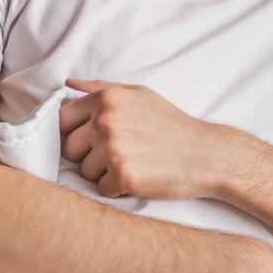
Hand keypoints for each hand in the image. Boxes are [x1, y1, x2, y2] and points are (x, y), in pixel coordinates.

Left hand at [59, 80, 227, 200]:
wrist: (208, 155)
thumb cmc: (174, 126)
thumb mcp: (141, 95)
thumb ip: (102, 88)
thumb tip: (68, 83)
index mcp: (107, 99)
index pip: (64, 120)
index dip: (78, 133)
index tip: (97, 139)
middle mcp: (106, 121)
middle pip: (70, 148)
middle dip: (90, 155)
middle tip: (121, 154)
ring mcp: (114, 149)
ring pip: (84, 171)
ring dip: (104, 173)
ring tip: (133, 164)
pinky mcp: (123, 176)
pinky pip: (102, 189)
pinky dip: (118, 188)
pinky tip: (140, 177)